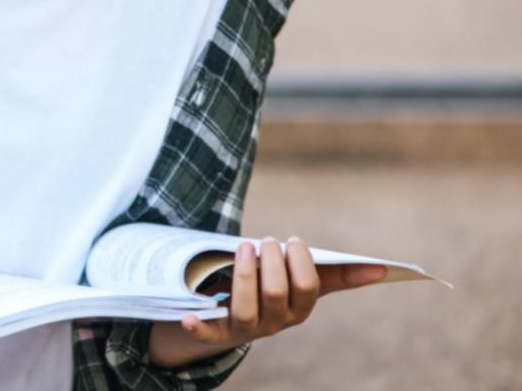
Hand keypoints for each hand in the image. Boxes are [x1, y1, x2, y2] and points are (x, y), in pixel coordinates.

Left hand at [174, 235, 388, 350]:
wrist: (233, 315)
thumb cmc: (274, 289)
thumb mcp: (302, 281)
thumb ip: (337, 274)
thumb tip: (383, 269)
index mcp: (299, 309)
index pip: (307, 288)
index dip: (300, 262)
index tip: (293, 240)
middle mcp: (275, 322)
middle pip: (275, 294)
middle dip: (271, 262)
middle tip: (267, 239)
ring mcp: (245, 328)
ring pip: (244, 308)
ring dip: (243, 276)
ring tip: (244, 247)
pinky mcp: (216, 331)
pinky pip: (207, 333)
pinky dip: (199, 326)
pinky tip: (188, 316)